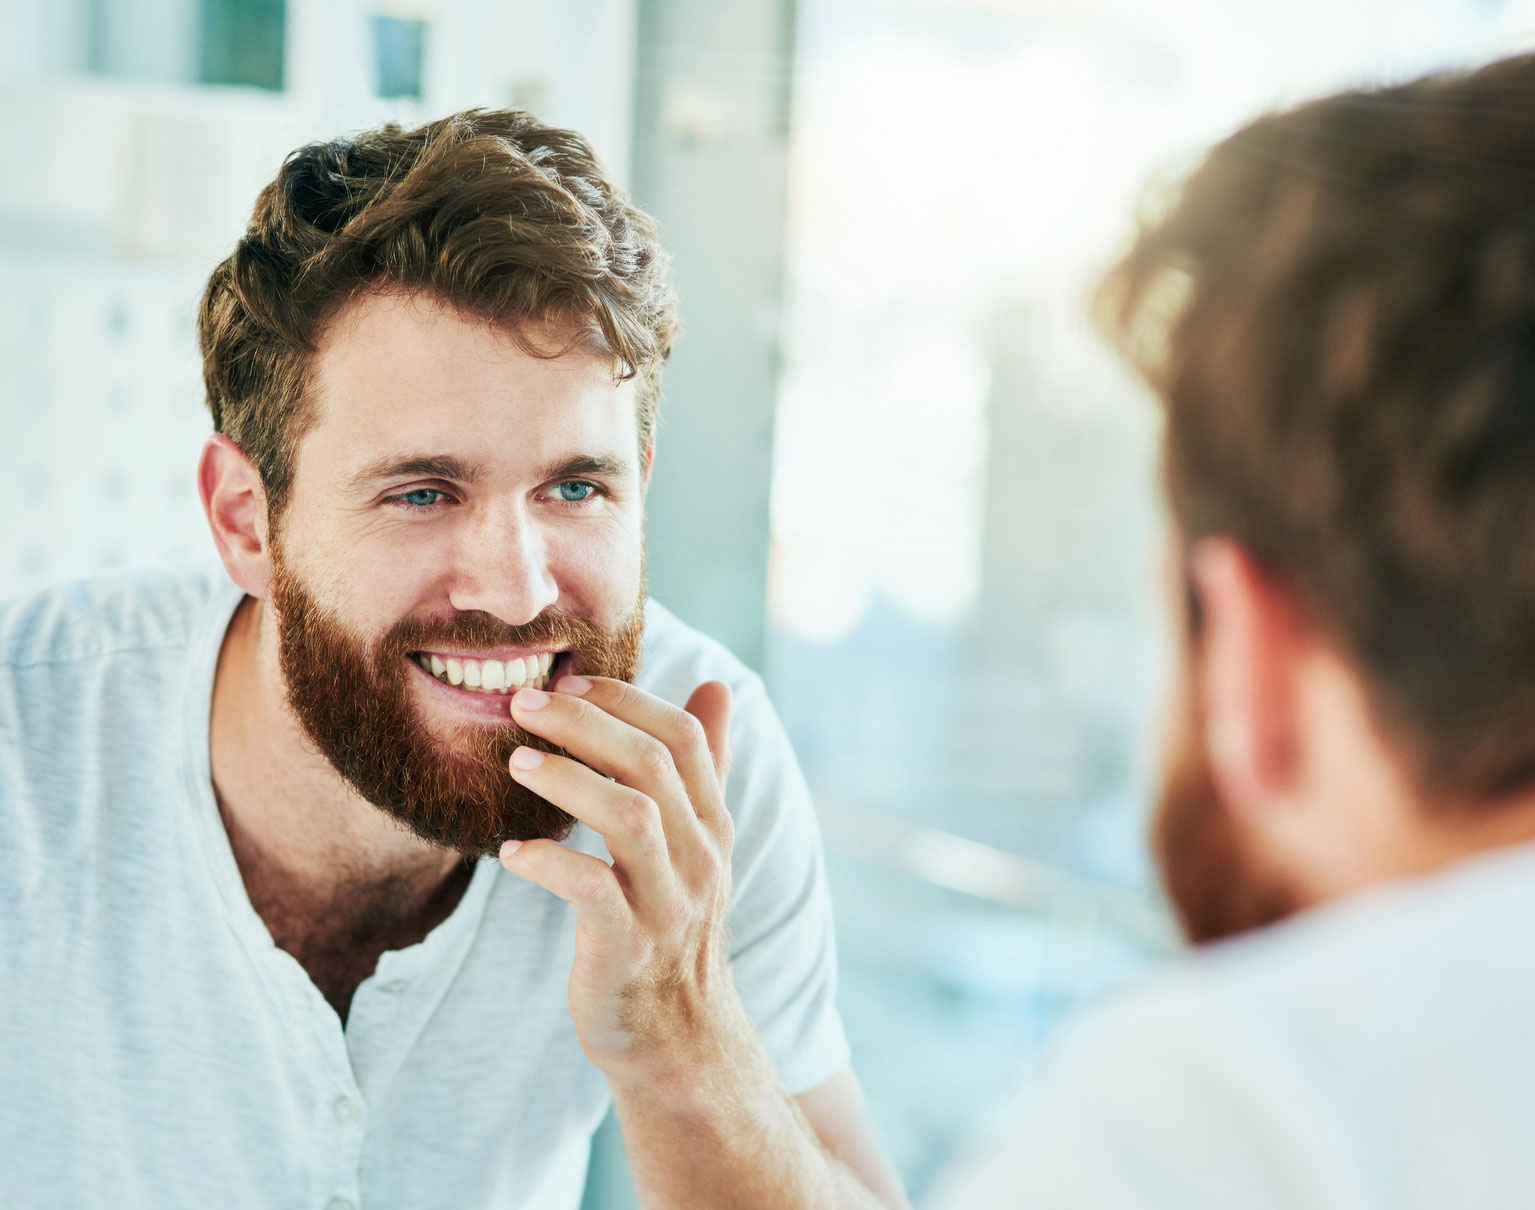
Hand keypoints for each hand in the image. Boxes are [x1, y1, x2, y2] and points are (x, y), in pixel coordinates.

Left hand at [498, 674, 749, 1085]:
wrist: (677, 1037)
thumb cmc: (670, 926)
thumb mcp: (697, 844)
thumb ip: (704, 766)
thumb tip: (717, 685)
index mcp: (711, 825)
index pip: (683, 737)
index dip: (626, 700)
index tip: (568, 682)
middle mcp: (699, 857)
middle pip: (652, 764)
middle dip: (585, 724)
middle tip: (524, 705)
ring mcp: (668, 904)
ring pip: (629, 817)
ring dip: (567, 781)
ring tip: (516, 762)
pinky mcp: (627, 948)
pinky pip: (591, 890)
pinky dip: (548, 862)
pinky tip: (511, 852)